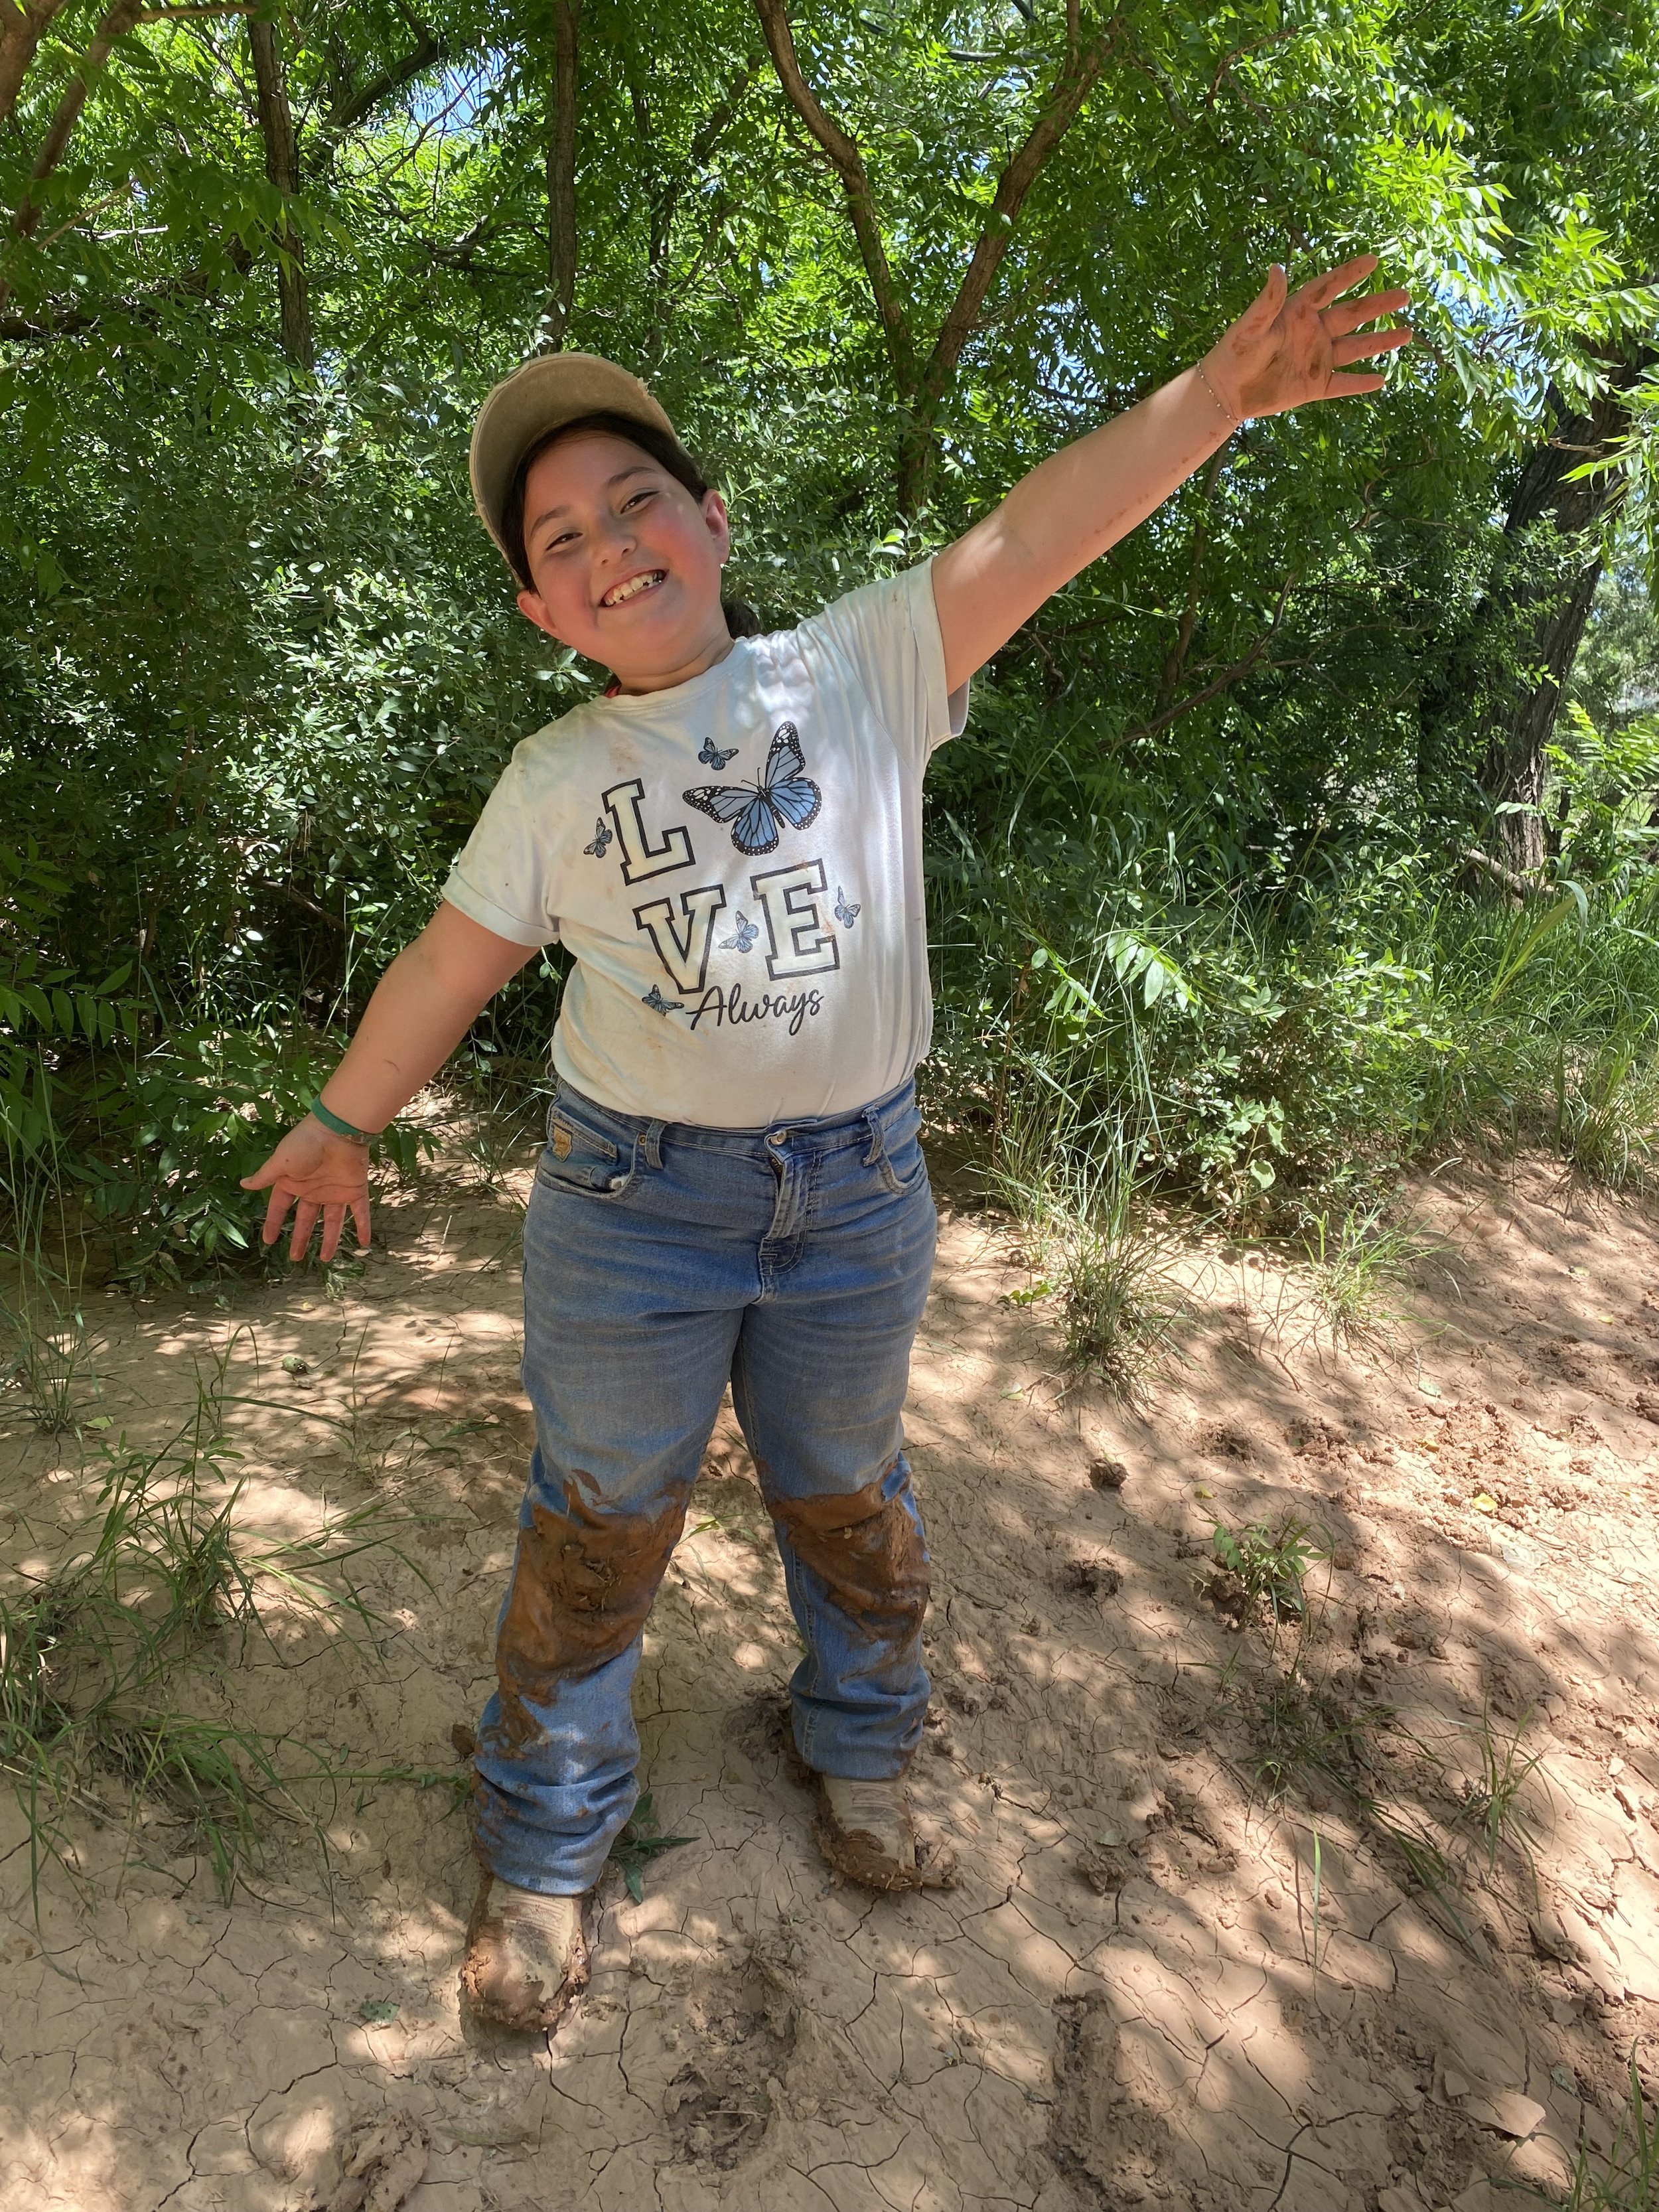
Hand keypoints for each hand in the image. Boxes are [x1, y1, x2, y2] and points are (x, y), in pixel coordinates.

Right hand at [240, 1116, 371, 1262]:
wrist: (338, 1130)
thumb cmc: (305, 1144)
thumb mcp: (280, 1162)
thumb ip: (265, 1177)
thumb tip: (243, 1185)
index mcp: (293, 1183)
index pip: (280, 1208)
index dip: (274, 1223)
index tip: (268, 1241)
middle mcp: (313, 1190)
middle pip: (305, 1219)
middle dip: (300, 1238)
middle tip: (295, 1258)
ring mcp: (334, 1191)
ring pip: (332, 1221)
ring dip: (329, 1240)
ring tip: (325, 1259)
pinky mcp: (354, 1190)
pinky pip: (360, 1212)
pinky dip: (363, 1227)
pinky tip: (364, 1243)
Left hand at [1204, 254, 1410, 421]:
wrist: (1226, 391)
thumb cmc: (1234, 353)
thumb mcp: (1250, 326)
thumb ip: (1268, 300)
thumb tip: (1278, 268)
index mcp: (1298, 312)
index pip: (1329, 288)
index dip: (1349, 274)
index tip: (1372, 259)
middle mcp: (1313, 332)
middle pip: (1352, 316)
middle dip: (1378, 306)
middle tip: (1404, 295)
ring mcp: (1316, 359)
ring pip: (1355, 348)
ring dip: (1380, 341)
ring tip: (1407, 333)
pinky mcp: (1314, 386)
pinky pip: (1343, 384)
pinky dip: (1360, 383)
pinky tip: (1381, 379)